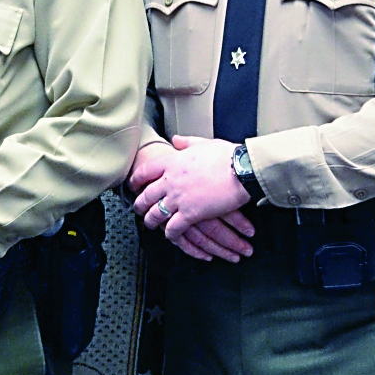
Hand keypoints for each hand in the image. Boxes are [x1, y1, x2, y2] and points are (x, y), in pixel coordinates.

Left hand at [132, 136, 254, 260]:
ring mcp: (178, 198)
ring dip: (150, 221)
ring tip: (150, 224)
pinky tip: (170, 235)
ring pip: (155, 214)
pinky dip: (169, 233)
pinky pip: (173, 228)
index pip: (145, 171)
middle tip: (138, 208)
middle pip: (146, 195)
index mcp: (172, 162)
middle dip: (139, 204)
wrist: (241, 171)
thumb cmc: (227, 156)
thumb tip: (175, 140)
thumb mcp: (203, 143)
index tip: (133, 185)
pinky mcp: (190, 214)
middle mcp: (170, 181)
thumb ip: (186, 142)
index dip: (136, 180)